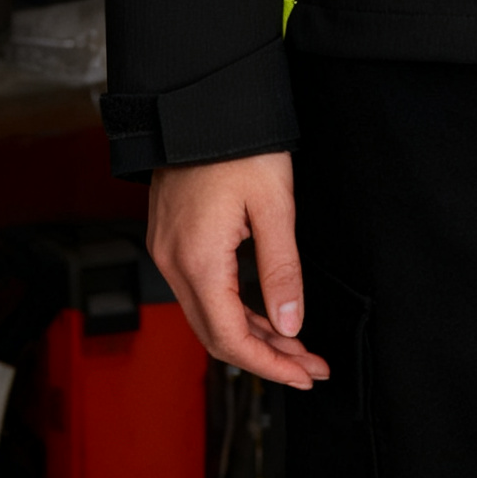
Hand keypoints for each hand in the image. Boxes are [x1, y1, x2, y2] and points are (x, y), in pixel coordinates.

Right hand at [148, 151, 330, 388]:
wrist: (201, 102)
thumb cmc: (238, 143)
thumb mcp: (274, 204)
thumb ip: (282, 269)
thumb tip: (290, 324)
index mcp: (198, 260)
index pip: (231, 338)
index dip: (270, 365)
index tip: (304, 375)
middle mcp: (173, 263)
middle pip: (216, 335)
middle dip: (266, 357)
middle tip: (309, 366)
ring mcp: (167, 251)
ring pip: (208, 316)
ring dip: (251, 334)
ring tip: (295, 344)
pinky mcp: (171, 239)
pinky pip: (200, 291)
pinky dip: (233, 309)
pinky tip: (262, 313)